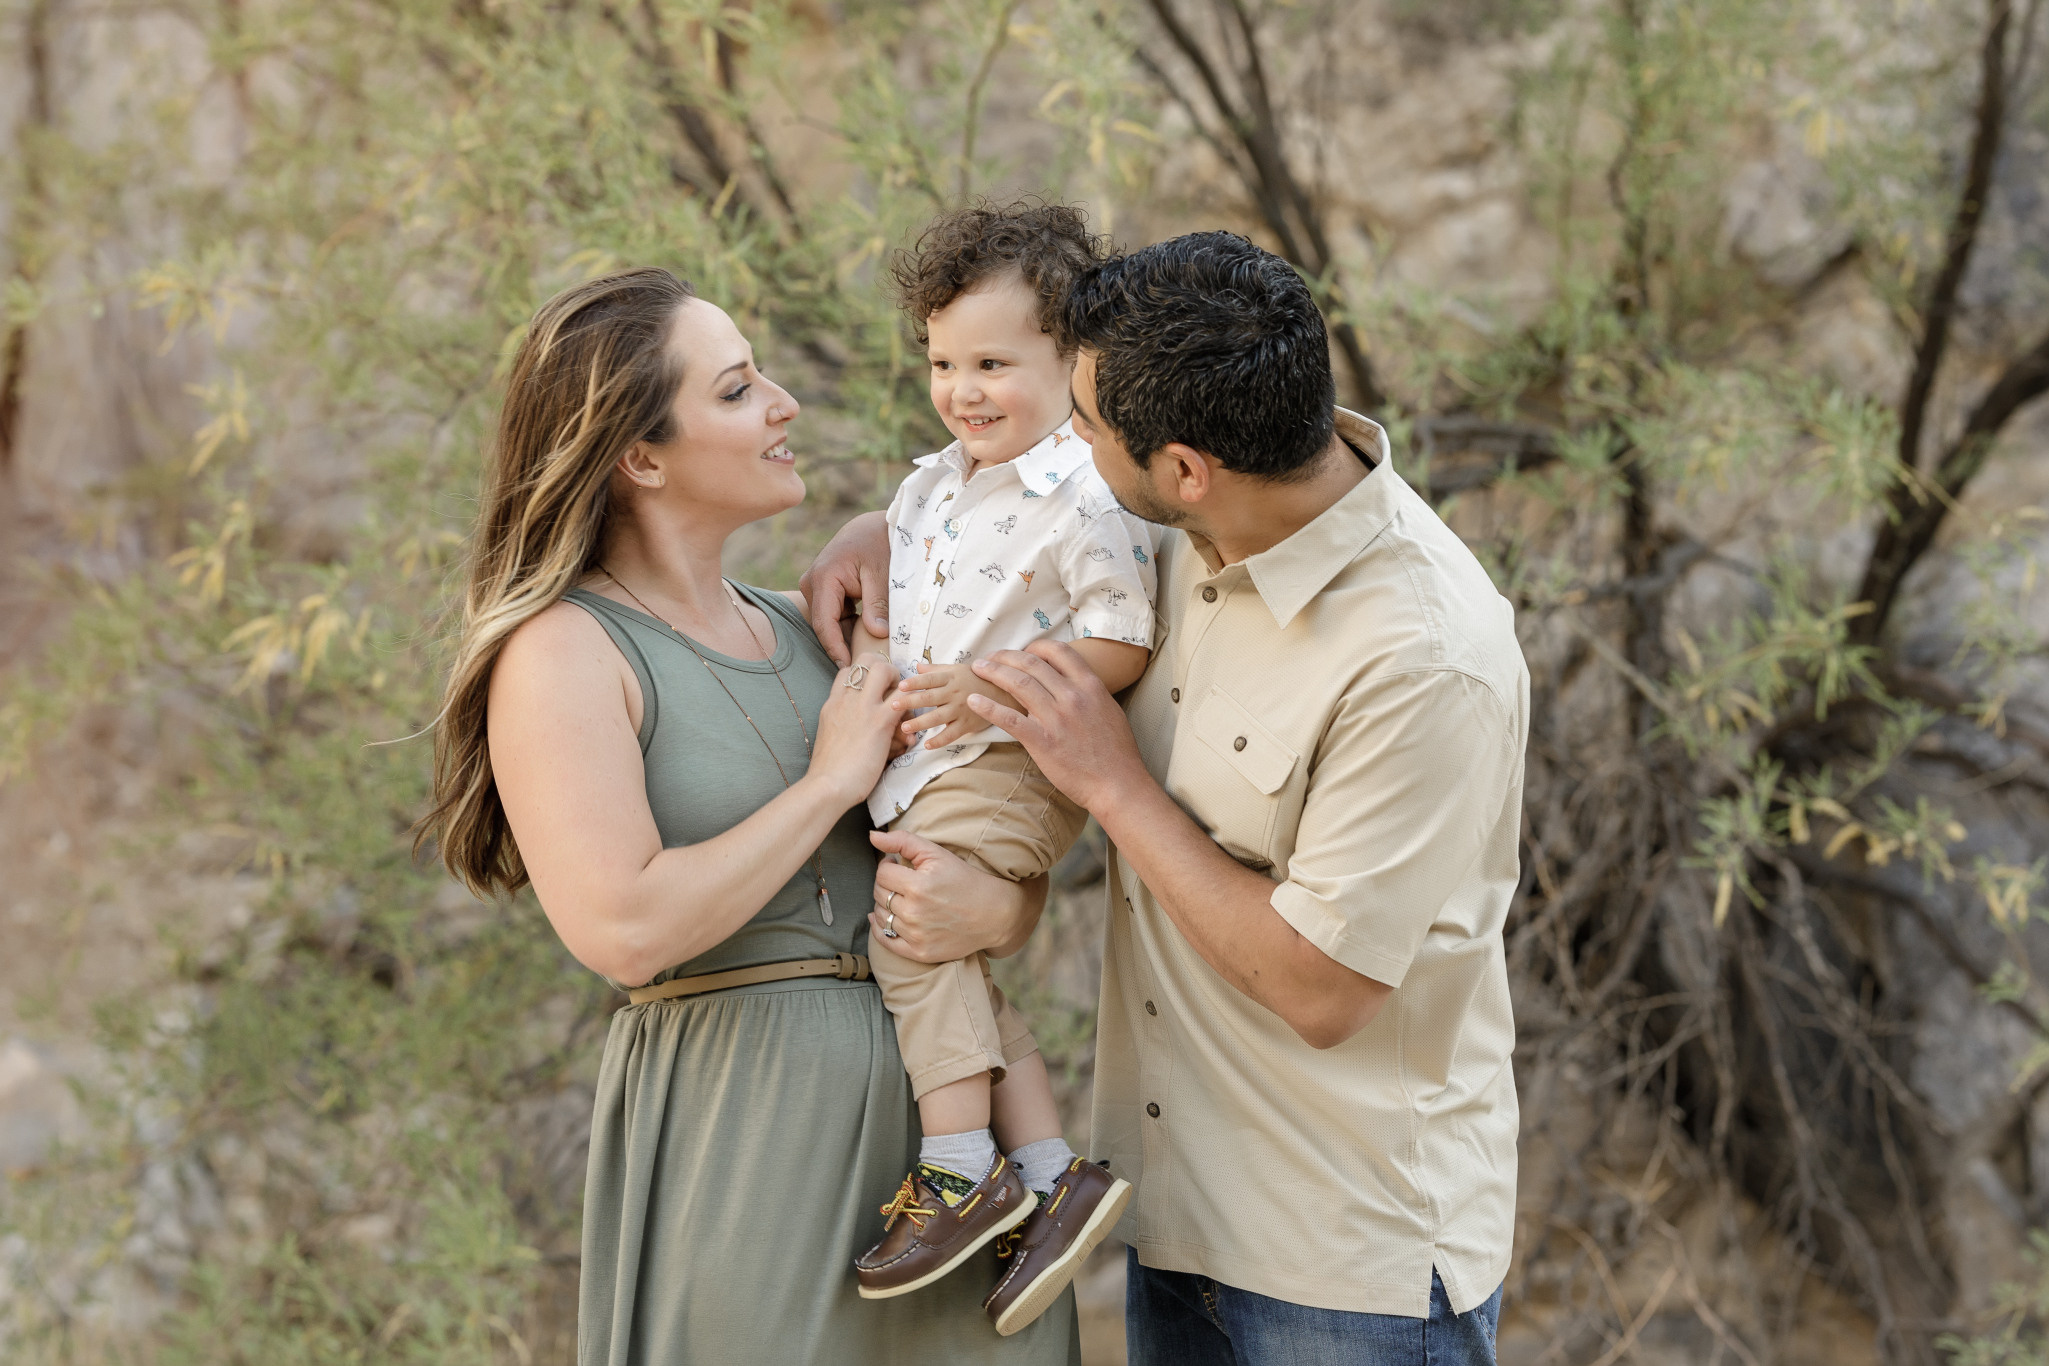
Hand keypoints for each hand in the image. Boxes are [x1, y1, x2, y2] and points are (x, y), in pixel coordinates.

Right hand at [799, 511, 890, 666]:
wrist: (875, 524)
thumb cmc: (880, 543)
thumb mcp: (883, 573)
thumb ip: (879, 604)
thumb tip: (876, 634)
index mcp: (824, 577)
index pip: (824, 623)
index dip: (835, 649)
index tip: (849, 669)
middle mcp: (813, 582)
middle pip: (823, 625)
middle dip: (841, 646)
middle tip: (862, 669)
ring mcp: (816, 586)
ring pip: (828, 622)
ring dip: (845, 637)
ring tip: (866, 656)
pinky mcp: (825, 590)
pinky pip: (833, 615)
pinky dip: (848, 627)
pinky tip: (865, 638)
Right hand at [806, 652, 901, 806]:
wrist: (827, 786)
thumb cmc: (828, 772)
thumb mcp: (828, 738)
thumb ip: (840, 725)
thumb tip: (851, 729)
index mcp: (832, 704)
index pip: (847, 671)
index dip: (864, 674)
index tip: (875, 688)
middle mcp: (846, 699)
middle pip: (866, 660)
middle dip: (885, 668)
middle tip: (895, 689)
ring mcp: (862, 707)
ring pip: (883, 669)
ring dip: (899, 681)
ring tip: (906, 703)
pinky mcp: (879, 721)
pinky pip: (902, 698)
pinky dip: (910, 704)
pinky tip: (911, 723)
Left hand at [868, 830, 1043, 961]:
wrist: (993, 914)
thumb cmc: (964, 879)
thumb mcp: (937, 853)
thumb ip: (902, 841)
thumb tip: (872, 836)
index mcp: (918, 886)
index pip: (882, 873)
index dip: (889, 866)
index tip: (900, 865)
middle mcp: (915, 913)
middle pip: (879, 894)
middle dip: (887, 884)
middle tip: (903, 881)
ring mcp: (916, 936)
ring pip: (880, 916)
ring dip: (885, 904)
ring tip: (903, 898)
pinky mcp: (919, 952)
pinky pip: (885, 940)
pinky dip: (880, 928)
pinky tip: (887, 918)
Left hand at [890, 663, 1020, 749]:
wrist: (1004, 692)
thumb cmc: (976, 679)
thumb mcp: (957, 670)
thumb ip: (936, 670)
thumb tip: (917, 665)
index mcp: (951, 678)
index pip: (930, 679)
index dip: (915, 683)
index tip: (901, 686)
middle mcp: (954, 693)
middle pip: (930, 698)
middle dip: (911, 702)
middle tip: (893, 706)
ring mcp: (961, 709)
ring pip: (938, 717)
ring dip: (920, 722)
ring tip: (905, 727)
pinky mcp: (968, 724)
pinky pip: (951, 734)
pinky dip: (939, 740)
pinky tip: (927, 744)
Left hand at [967, 640, 1147, 810]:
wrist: (1118, 784)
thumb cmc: (1117, 752)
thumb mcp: (1109, 710)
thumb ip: (1089, 694)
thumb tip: (1069, 684)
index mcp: (1091, 686)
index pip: (1059, 651)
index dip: (1036, 646)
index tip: (1023, 651)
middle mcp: (1073, 696)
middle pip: (1032, 663)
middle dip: (1006, 656)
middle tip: (992, 658)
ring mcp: (1056, 718)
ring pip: (1018, 683)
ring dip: (994, 672)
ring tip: (978, 669)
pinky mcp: (1042, 741)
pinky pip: (1009, 718)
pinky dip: (988, 707)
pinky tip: (974, 701)